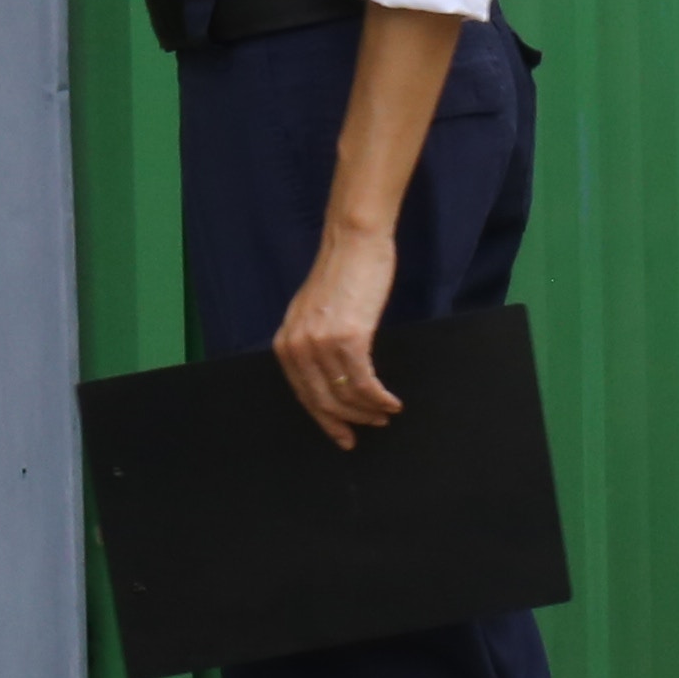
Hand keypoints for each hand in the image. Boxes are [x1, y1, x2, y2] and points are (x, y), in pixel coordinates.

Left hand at [273, 221, 407, 448]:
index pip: (303, 394)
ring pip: (345, 395)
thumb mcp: (314, 312)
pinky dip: (379, 398)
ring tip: (386, 414)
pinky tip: (392, 402)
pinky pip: (364, 382)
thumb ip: (312, 341)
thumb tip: (328, 372)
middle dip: (348, 421)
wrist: (354, 242)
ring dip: (369, 411)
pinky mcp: (349, 338)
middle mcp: (298, 347)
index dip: (325, 419)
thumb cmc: (341, 272)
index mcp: (286, 342)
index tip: (342, 435)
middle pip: (322, 401)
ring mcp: (322, 344)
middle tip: (371, 427)